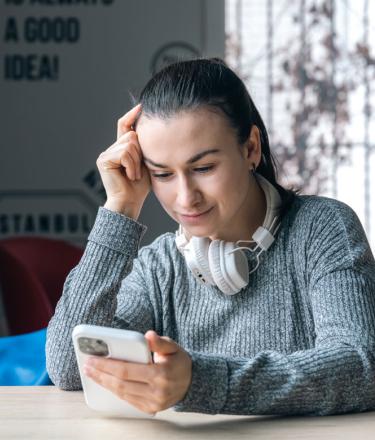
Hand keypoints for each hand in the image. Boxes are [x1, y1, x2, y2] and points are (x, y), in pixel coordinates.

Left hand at [83, 330, 191, 414]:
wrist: (192, 382)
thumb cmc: (180, 361)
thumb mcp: (173, 347)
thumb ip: (160, 342)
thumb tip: (148, 335)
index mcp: (160, 375)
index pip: (126, 371)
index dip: (107, 366)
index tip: (93, 359)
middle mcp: (156, 392)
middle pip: (121, 384)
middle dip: (101, 375)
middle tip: (87, 366)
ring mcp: (153, 403)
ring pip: (122, 394)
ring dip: (105, 383)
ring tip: (93, 373)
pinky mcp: (150, 409)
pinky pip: (128, 400)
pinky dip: (115, 391)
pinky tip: (106, 382)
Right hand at [96, 103, 150, 218]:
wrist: (130, 202)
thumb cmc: (139, 186)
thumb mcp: (145, 162)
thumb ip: (144, 147)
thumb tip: (150, 127)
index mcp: (120, 148)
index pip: (125, 125)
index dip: (133, 115)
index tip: (143, 106)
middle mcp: (111, 149)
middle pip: (132, 135)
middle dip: (140, 153)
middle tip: (138, 170)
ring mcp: (106, 154)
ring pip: (130, 144)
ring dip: (137, 161)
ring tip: (133, 175)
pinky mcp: (104, 159)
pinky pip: (124, 153)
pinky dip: (131, 165)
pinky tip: (129, 176)